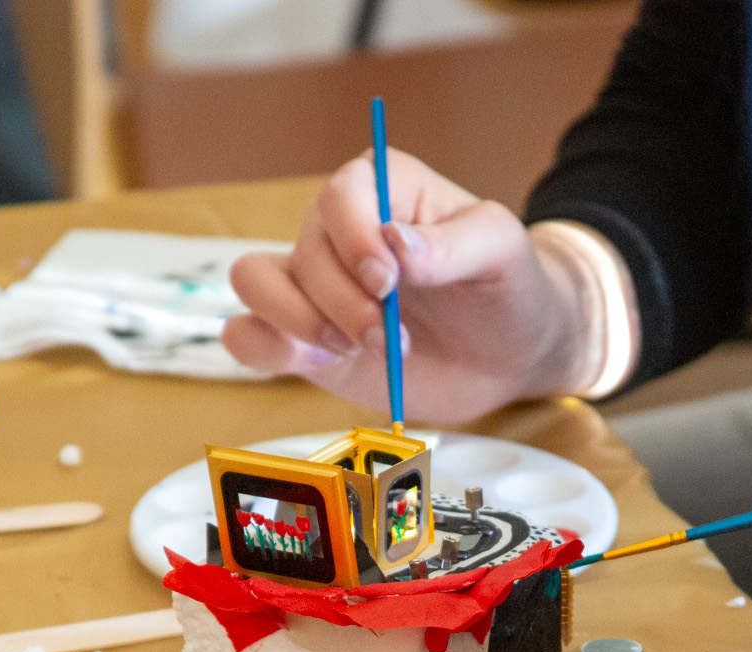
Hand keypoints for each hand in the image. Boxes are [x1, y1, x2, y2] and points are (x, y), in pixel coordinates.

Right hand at [223, 151, 584, 422]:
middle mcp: (337, 231)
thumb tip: (397, 244)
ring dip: (299, 322)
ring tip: (355, 350)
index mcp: (385, 188)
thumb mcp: (503, 252)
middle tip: (394, 338)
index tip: (388, 281)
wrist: (506, 355)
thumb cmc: (506, 287)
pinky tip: (320, 362)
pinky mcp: (302, 339)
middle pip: (304, 250)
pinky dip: (266, 348)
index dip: (354, 237)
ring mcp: (313, 286)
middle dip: (345, 302)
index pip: (342, 194)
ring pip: (255, 282)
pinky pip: (245, 334)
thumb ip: (455, 244)